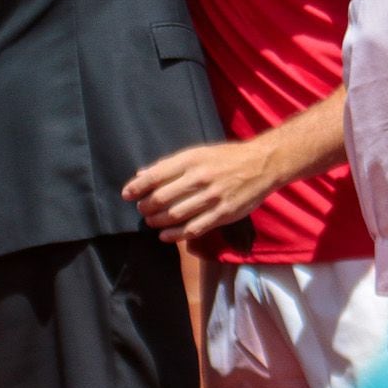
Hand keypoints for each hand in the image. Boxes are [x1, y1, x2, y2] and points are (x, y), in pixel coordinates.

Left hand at [122, 140, 275, 243]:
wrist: (261, 164)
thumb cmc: (226, 157)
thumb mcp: (198, 153)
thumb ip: (170, 165)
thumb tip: (142, 175)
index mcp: (192, 160)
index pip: (156, 175)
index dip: (137, 187)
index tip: (126, 194)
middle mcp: (200, 178)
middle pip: (162, 198)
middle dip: (146, 206)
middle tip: (141, 209)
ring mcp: (212, 198)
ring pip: (175, 215)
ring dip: (157, 221)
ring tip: (151, 221)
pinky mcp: (222, 214)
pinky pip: (193, 229)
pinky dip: (175, 235)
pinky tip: (165, 235)